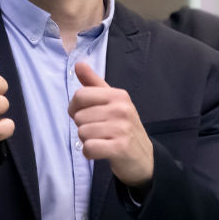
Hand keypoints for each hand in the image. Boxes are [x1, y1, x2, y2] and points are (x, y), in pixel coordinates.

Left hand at [68, 60, 153, 187]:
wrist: (143, 156)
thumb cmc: (122, 127)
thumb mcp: (111, 102)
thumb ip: (93, 83)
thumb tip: (79, 63)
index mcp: (119, 95)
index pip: (80, 95)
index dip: (75, 108)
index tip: (86, 115)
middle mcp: (122, 109)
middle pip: (78, 116)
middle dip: (83, 127)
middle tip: (100, 131)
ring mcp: (122, 128)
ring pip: (82, 133)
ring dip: (87, 140)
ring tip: (102, 140)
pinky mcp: (120, 147)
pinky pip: (89, 148)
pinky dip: (90, 152)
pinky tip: (101, 151)